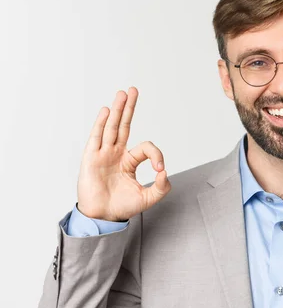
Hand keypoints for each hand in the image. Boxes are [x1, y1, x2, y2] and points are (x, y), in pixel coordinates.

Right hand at [76, 87, 170, 221]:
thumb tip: (165, 172)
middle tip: (133, 90)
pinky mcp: (91, 159)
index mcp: (129, 161)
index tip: (160, 170)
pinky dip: (101, 123)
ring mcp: (103, 154)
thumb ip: (161, 187)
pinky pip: (97, 138)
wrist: (103, 217)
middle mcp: (115, 154)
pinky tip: (107, 110)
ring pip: (111, 127)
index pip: (146, 148)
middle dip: (129, 108)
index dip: (156, 156)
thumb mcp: (149, 198)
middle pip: (123, 125)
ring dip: (118, 109)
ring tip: (123, 93)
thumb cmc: (122, 207)